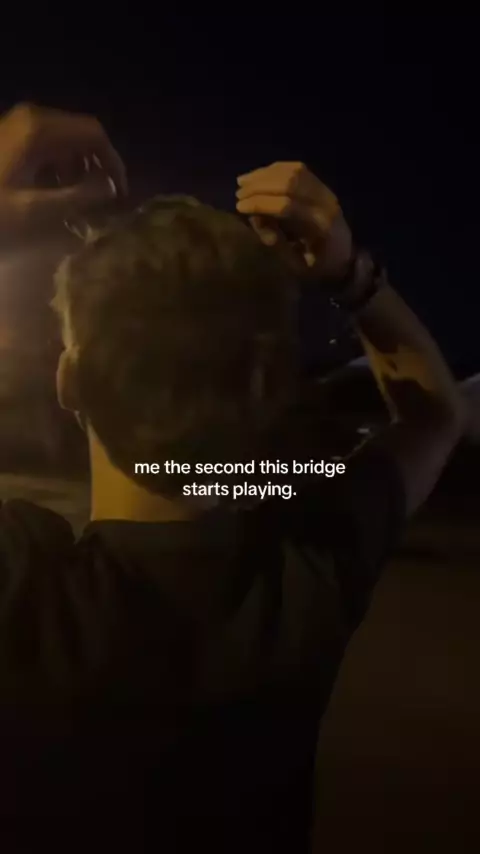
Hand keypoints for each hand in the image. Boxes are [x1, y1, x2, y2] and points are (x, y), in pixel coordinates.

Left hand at [0, 103, 126, 234]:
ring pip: (63, 142)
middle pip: (81, 135)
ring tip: (80, 207)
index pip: (95, 135)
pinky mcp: (7, 140)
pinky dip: (58, 171)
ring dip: (78, 172)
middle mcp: (31, 119)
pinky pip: (44, 148)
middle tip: (104, 204)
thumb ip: (79, 199)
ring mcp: (16, 127)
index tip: (121, 197)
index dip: (114, 164)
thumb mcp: (35, 213)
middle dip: (97, 169)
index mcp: (40, 131)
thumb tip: (110, 188)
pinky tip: (53, 199)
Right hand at [236, 161, 352, 281]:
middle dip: (260, 186)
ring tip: (243, 182)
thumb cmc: (319, 268)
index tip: (240, 207)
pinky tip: (259, 175)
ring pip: (293, 172)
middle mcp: (325, 203)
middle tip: (239, 193)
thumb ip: (277, 245)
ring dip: (265, 175)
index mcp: (320, 226)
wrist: (345, 259)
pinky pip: (298, 169)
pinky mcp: (322, 186)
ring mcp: (326, 191)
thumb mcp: (297, 268)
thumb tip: (257, 219)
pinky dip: (276, 170)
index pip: (287, 206)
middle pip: (290, 183)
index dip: (260, 203)